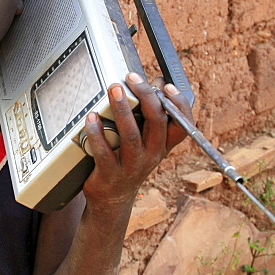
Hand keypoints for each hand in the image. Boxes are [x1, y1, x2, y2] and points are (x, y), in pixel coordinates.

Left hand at [81, 72, 193, 208]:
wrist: (113, 197)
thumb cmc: (129, 160)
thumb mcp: (146, 141)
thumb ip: (150, 116)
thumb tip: (153, 82)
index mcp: (163, 145)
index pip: (183, 124)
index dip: (179, 104)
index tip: (167, 86)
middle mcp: (152, 155)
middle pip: (156, 121)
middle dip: (146, 95)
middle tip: (132, 77)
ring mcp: (132, 165)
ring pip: (130, 135)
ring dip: (121, 109)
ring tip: (114, 89)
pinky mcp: (110, 173)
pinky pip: (104, 151)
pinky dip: (97, 132)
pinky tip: (91, 118)